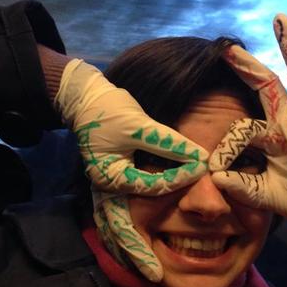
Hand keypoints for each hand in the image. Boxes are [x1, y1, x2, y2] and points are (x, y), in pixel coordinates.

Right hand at [54, 59, 208, 280]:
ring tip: (145, 272)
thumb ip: (168, 143)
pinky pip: (112, 221)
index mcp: (111, 176)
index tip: (197, 184)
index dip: (173, 186)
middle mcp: (103, 190)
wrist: (84, 101)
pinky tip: (131, 250)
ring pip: (112, 230)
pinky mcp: (105, 188)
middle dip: (137, 253)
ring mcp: (102, 192)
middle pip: (119, 229)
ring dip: (127, 252)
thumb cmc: (110, 110)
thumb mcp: (139, 124)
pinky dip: (121, 238)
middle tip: (155, 276)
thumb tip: (200, 158)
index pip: (148, 189)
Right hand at [55, 59, 207, 194]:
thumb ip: (167, 143)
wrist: (85, 97)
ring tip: (195, 167)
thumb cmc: (107, 110)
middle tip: (201, 169)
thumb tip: (198, 156)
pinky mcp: (124, 165)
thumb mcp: (139, 126)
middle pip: (152, 189)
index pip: (152, 186)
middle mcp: (113, 184)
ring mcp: (118, 175)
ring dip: (173, 176)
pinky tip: (181, 164)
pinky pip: (146, 173)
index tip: (201, 166)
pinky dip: (163, 169)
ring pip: (151, 183)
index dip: (179, 177)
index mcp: (111, 179)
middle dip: (177, 181)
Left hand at [209, 14, 286, 239]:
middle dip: (245, 66)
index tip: (215, 167)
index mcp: (266, 138)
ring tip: (279, 20)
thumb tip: (213, 178)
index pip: (240, 130)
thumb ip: (240, 186)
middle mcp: (284, 122)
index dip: (225, 148)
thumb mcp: (262, 194)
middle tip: (226, 46)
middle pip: (262, 86)